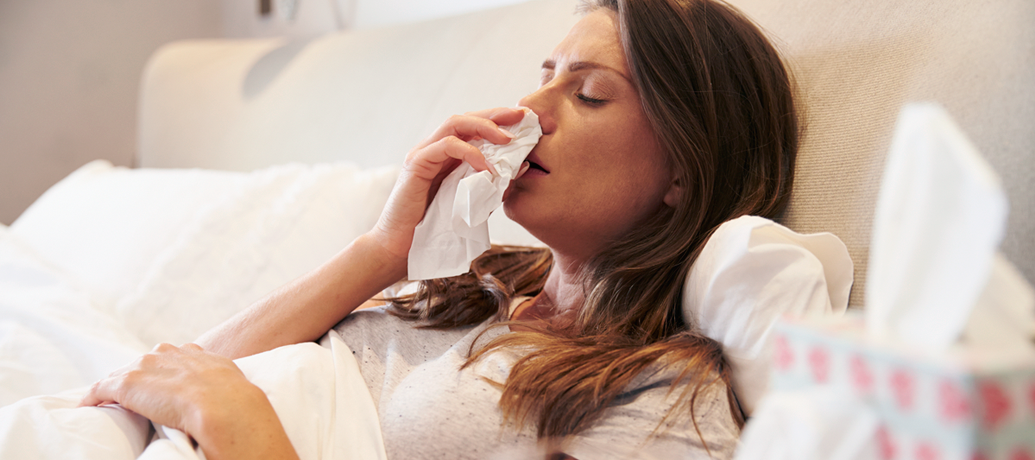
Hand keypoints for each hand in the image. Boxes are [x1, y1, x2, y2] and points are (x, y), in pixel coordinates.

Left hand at [80, 343, 297, 459]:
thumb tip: (244, 407)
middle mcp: (172, 353)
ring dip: (114, 386)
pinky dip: (92, 397)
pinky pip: (102, 388)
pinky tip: (87, 407)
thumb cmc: (240, 407)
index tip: (162, 383)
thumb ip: (229, 388)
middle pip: (145, 361)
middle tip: (133, 396)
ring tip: (105, 401)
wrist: (226, 407)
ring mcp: (149, 367)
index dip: (164, 369)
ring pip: (122, 372)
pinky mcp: (129, 384)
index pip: (173, 355)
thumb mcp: (238, 388)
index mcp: (198, 355)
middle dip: (137, 375)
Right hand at [370, 107, 524, 260]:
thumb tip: (523, 167)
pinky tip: (487, 167)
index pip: (474, 128)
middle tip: (522, 115)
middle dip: (496, 114)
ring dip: (485, 127)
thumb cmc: (434, 230)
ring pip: (455, 123)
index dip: (499, 120)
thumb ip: (494, 187)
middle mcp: (434, 149)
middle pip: (466, 118)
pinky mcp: (416, 164)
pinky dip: (471, 153)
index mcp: (447, 157)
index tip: (526, 120)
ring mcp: (423, 154)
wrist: (400, 249)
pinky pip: (446, 146)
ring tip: (508, 139)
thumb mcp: (473, 205)